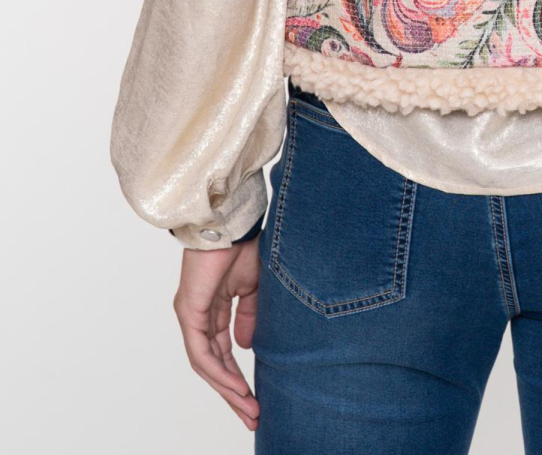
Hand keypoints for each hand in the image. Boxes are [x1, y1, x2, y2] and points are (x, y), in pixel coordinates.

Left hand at [173, 236, 261, 429]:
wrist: (231, 222)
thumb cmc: (242, 245)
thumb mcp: (251, 289)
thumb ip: (247, 318)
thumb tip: (246, 347)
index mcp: (211, 310)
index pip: (222, 353)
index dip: (238, 378)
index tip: (255, 400)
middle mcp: (197, 317)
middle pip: (213, 365)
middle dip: (233, 393)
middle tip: (251, 416)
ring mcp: (190, 316)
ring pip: (206, 365)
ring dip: (228, 389)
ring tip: (248, 407)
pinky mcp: (189, 312)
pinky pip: (202, 352)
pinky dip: (219, 371)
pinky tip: (236, 386)